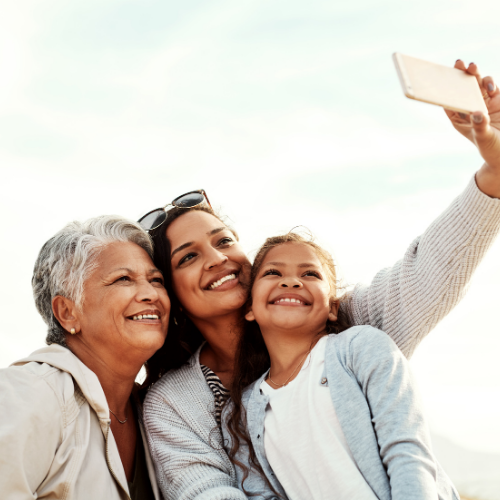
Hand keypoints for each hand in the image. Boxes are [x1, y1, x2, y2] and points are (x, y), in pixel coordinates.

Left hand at [445, 60, 499, 197]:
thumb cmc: (492, 149)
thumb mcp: (484, 139)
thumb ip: (480, 127)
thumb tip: (477, 113)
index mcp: (460, 120)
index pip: (449, 103)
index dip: (444, 91)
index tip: (440, 79)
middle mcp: (470, 109)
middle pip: (462, 89)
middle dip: (460, 75)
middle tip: (458, 63)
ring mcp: (485, 104)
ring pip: (477, 85)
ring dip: (475, 75)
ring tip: (472, 68)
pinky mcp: (498, 101)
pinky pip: (492, 87)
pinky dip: (490, 83)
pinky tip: (489, 86)